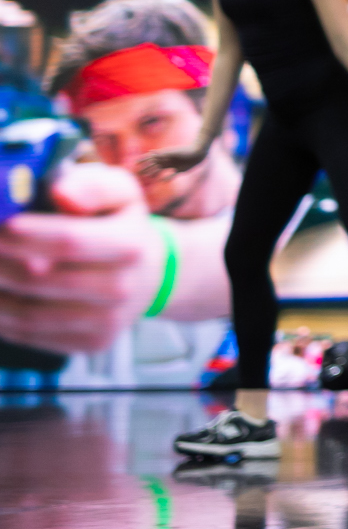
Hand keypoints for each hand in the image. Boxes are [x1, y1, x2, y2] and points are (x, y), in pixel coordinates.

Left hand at [0, 166, 158, 354]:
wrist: (151, 274)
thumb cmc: (123, 226)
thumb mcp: (120, 192)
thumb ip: (92, 185)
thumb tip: (62, 193)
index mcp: (131, 244)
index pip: (68, 241)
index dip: (25, 235)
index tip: (0, 224)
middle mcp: (123, 287)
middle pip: (39, 278)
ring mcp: (107, 321)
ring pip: (28, 311)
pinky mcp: (92, 343)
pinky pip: (30, 334)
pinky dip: (2, 317)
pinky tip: (0, 295)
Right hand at [137, 143, 210, 178]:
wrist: (198, 153)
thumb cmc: (185, 152)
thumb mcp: (173, 153)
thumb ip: (162, 154)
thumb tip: (150, 153)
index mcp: (165, 156)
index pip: (151, 158)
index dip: (143, 160)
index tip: (135, 164)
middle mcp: (168, 160)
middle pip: (154, 165)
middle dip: (147, 168)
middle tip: (139, 173)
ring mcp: (173, 165)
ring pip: (161, 170)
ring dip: (154, 173)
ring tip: (149, 177)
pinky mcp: (180, 170)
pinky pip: (172, 175)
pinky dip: (167, 178)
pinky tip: (162, 181)